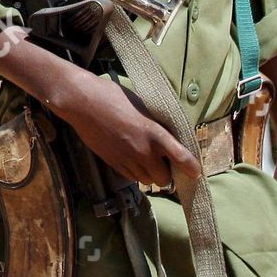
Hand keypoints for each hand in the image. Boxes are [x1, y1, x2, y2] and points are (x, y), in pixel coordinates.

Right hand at [50, 71, 199, 188]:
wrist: (81, 101)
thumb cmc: (112, 96)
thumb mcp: (141, 106)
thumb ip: (155, 125)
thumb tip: (166, 135)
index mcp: (155, 133)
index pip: (182, 158)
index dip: (192, 169)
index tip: (195, 172)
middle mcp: (143, 151)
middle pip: (164, 178)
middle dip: (165, 172)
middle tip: (163, 162)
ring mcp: (126, 158)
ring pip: (147, 180)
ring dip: (149, 174)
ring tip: (145, 160)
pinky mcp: (112, 162)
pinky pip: (131, 177)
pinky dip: (135, 172)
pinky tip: (130, 158)